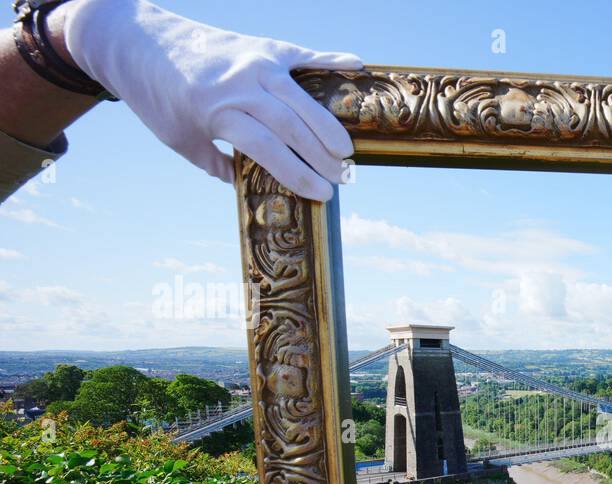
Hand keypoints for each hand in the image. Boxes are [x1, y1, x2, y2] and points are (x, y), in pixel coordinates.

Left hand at [63, 0, 360, 199]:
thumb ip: (216, 163)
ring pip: (302, 98)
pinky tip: (357, 66)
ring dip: (329, 126)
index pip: (270, 150)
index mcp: (218, 112)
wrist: (134, 39)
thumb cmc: (155, 96)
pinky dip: (330, 60)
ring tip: (346, 151)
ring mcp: (254, 61)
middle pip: (293, 126)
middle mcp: (240, 85)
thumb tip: (248, 183)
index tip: (321, 195)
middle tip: (342, 178)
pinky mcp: (261, 44)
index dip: (299, 175)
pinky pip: (302, 54)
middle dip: (321, 157)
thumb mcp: (179, 139)